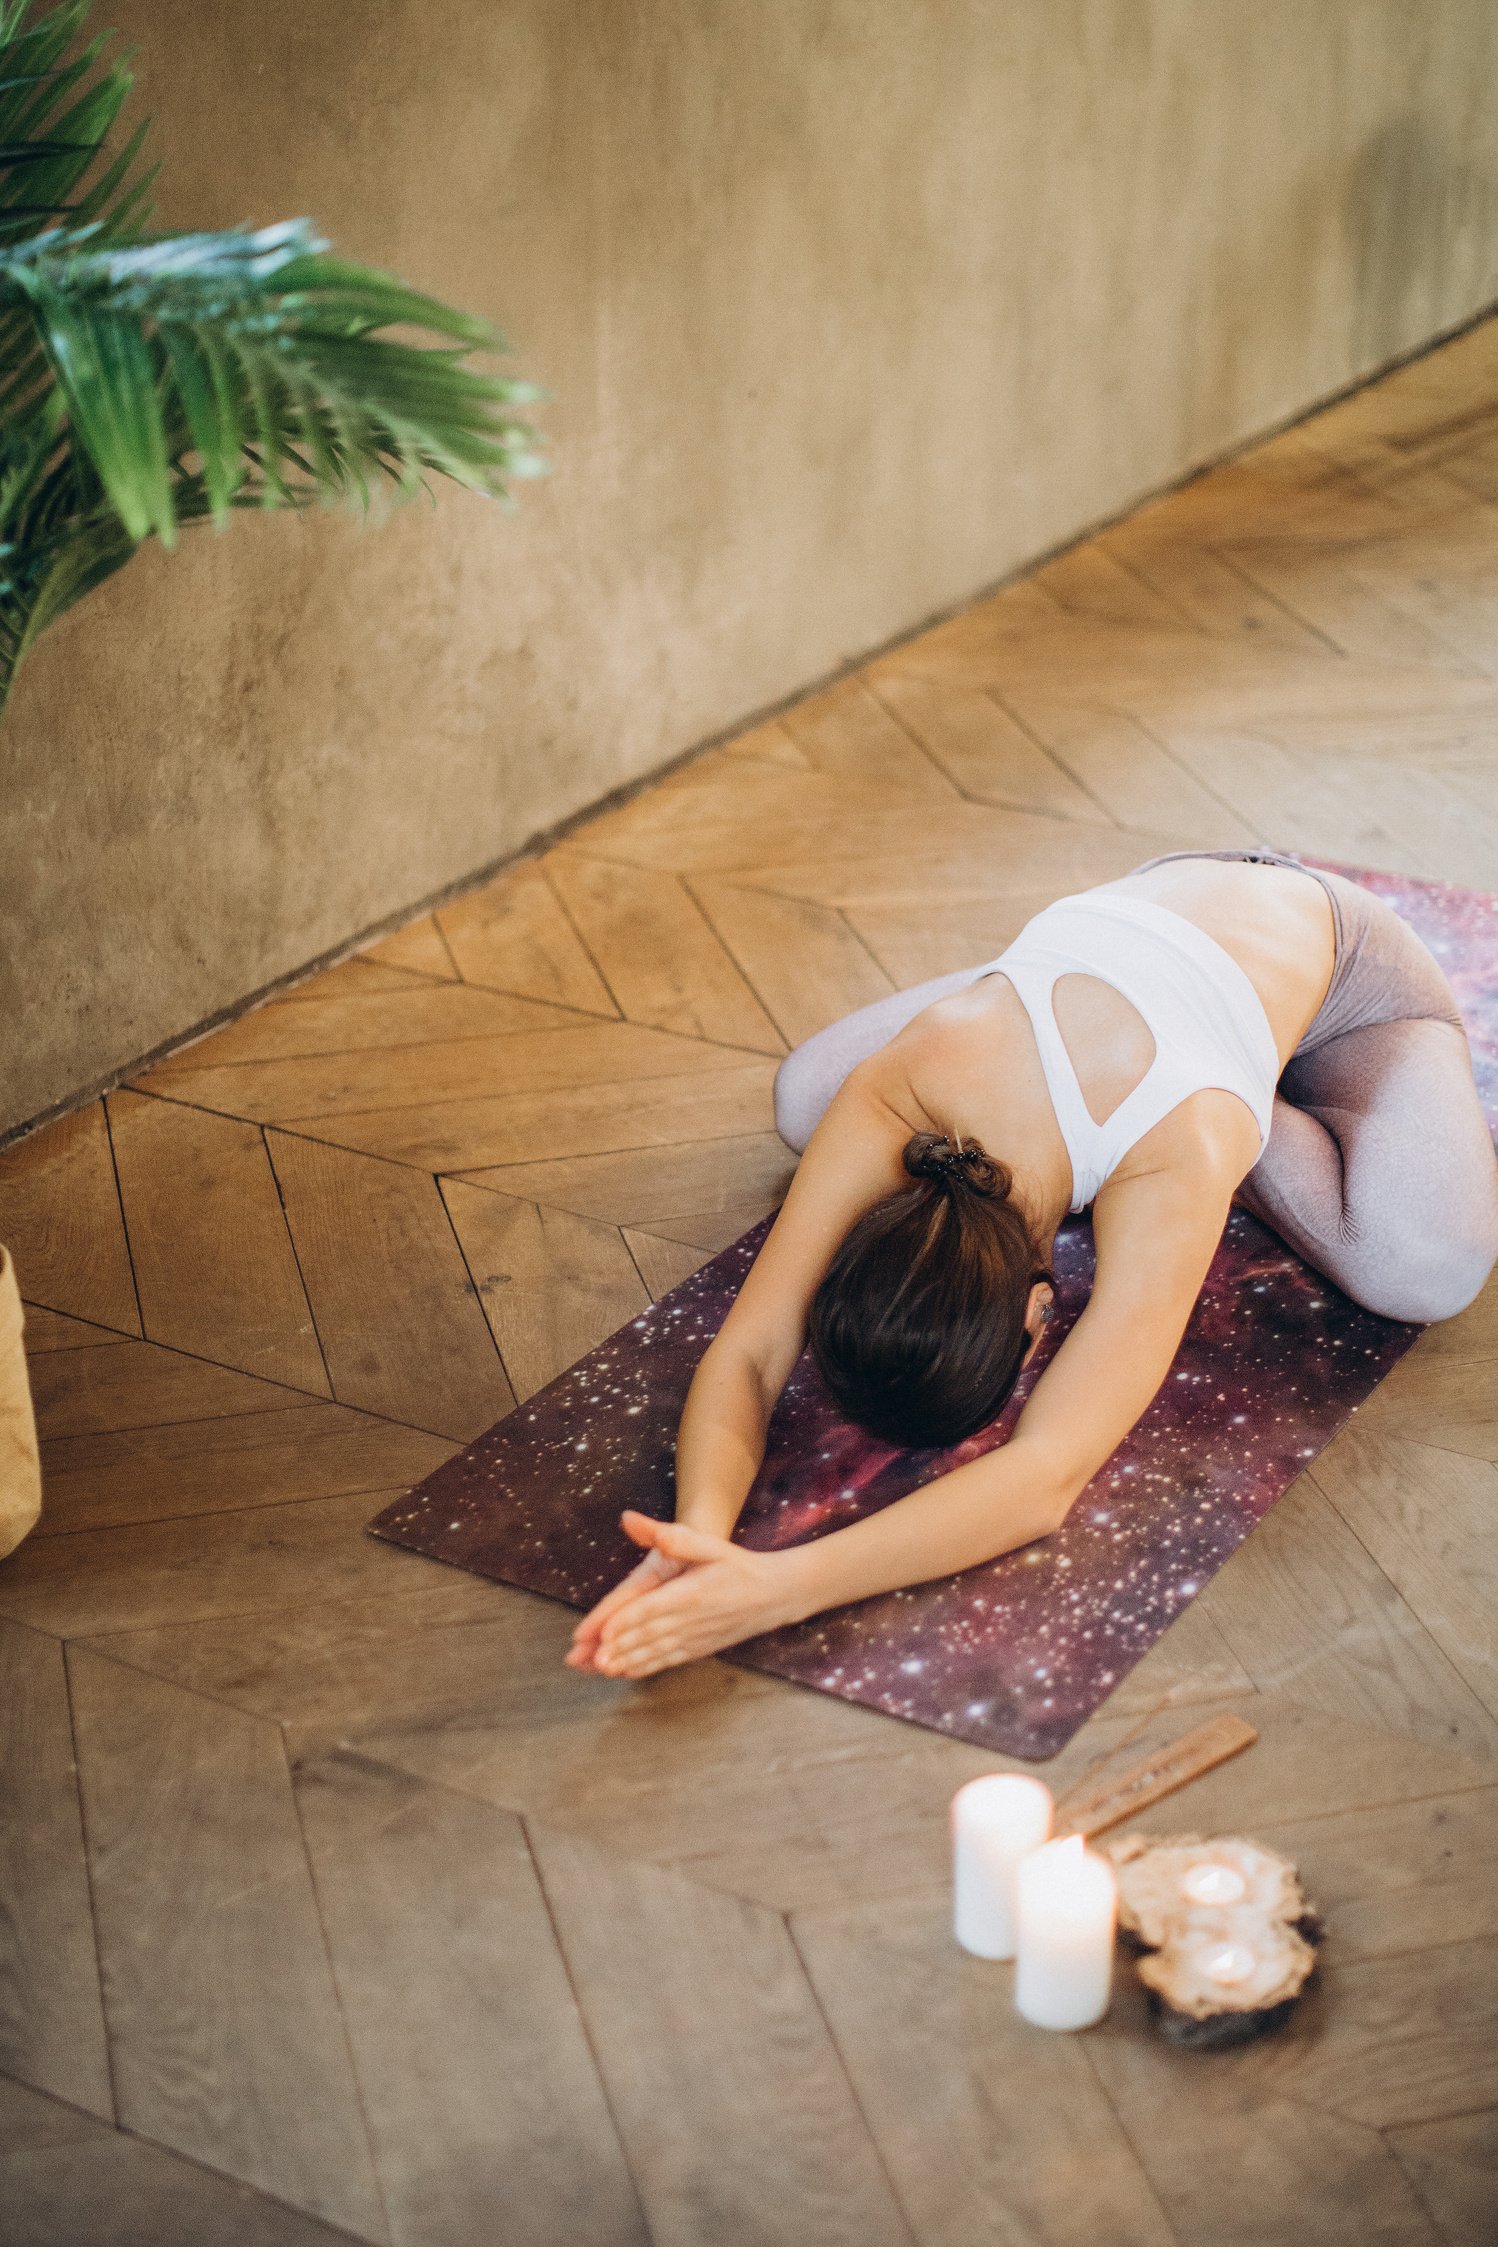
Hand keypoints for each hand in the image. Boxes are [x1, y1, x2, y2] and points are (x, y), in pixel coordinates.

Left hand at [569, 1510, 804, 1679]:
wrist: (774, 1594)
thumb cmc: (737, 1565)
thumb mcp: (709, 1543)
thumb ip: (671, 1535)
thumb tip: (630, 1519)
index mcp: (690, 1594)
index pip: (651, 1610)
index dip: (625, 1623)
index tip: (602, 1633)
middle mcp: (690, 1620)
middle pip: (647, 1636)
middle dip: (618, 1648)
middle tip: (590, 1659)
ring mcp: (694, 1638)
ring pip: (654, 1653)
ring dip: (627, 1662)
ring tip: (602, 1670)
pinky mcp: (698, 1649)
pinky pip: (667, 1661)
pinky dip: (645, 1667)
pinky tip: (625, 1672)